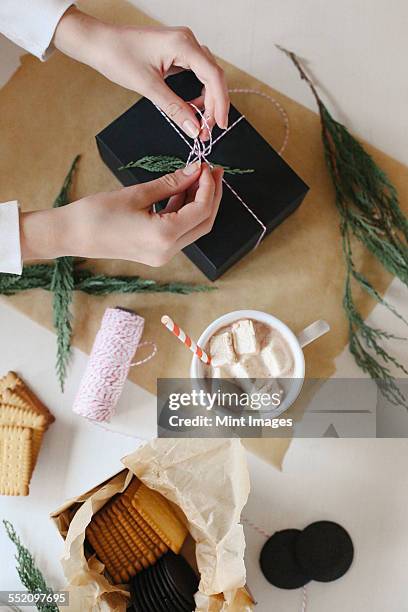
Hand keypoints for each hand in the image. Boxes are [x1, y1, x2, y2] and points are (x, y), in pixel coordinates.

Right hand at [20, 163, 222, 266]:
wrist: (73, 235)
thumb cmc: (97, 214)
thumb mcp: (137, 193)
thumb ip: (171, 183)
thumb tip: (194, 170)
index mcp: (164, 236)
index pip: (201, 210)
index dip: (208, 187)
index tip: (206, 166)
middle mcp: (167, 251)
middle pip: (203, 223)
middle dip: (212, 196)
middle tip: (212, 171)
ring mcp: (162, 255)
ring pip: (194, 228)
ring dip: (199, 203)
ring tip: (198, 177)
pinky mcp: (156, 252)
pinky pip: (179, 231)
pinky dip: (184, 211)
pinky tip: (183, 191)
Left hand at [54, 8, 228, 138]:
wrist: (98, 43)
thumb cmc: (117, 56)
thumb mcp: (148, 87)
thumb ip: (175, 109)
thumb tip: (194, 128)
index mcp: (183, 44)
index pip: (213, 76)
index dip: (220, 103)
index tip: (219, 126)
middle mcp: (187, 41)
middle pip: (214, 76)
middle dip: (214, 105)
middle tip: (208, 130)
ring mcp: (183, 45)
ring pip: (207, 75)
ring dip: (207, 100)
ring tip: (201, 122)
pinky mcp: (177, 52)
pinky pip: (197, 73)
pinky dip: (198, 91)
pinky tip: (193, 106)